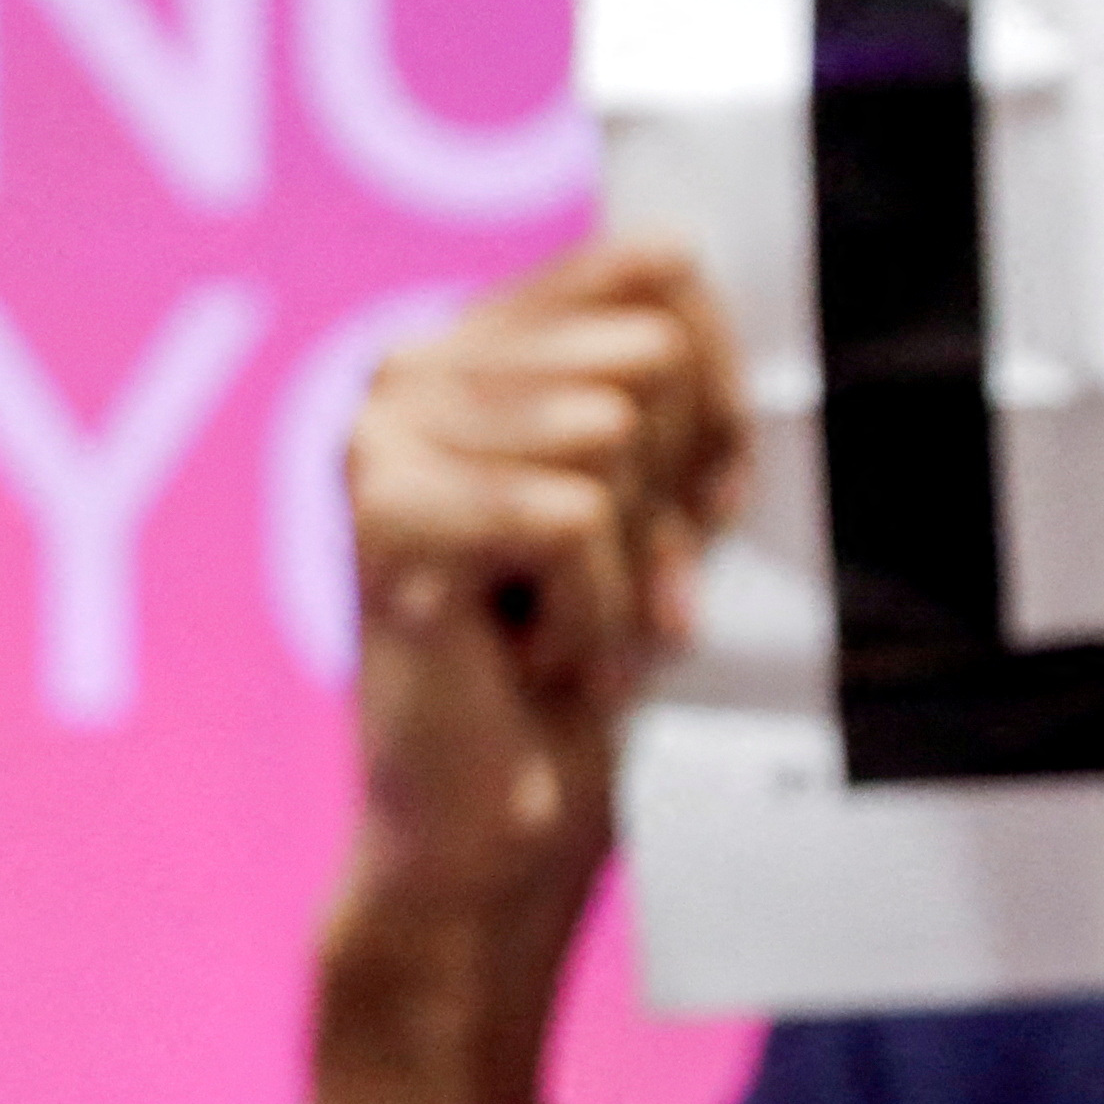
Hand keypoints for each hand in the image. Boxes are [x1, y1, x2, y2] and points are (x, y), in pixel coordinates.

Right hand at [306, 241, 744, 1103]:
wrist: (491, 841)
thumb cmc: (579, 675)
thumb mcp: (652, 505)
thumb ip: (660, 388)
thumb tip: (682, 263)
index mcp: (475, 347)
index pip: (655, 269)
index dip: (718, 397)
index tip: (699, 504)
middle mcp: (411, 368)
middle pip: (646, 353)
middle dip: (672, 493)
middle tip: (618, 595)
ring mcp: (385, 438)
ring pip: (612, 431)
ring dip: (629, 566)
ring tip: (565, 635)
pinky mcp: (389, 517)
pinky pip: (574, 515)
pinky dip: (593, 612)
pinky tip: (535, 662)